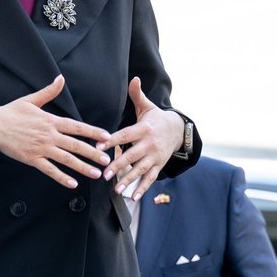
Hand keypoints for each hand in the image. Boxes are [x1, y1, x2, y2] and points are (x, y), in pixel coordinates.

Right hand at [0, 76, 110, 187]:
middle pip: (75, 145)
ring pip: (66, 160)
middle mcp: (49, 135)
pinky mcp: (31, 159)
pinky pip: (50, 170)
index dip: (93, 131)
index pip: (77, 126)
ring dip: (83, 167)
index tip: (107, 136)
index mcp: (50, 120)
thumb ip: (49, 92)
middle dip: (93, 153)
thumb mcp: (30, 100)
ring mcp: (41, 148)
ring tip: (96, 174)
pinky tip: (73, 184)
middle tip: (108, 160)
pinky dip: (62, 177)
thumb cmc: (10, 113)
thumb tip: (60, 78)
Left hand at [95, 78, 183, 199]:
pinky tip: (133, 197)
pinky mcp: (159, 165)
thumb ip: (137, 95)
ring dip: (128, 180)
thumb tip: (134, 78)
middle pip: (132, 155)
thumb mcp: (147, 106)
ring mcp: (155, 156)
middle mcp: (149, 144)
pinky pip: (150, 178)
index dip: (111, 140)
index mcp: (143, 129)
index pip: (125, 135)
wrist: (178, 130)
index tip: (98, 146)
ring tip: (116, 189)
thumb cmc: (156, 118)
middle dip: (118, 165)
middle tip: (104, 174)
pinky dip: (142, 188)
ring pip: (140, 169)